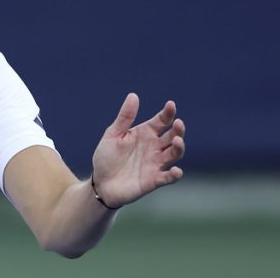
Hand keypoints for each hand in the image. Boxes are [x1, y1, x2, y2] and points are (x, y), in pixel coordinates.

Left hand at [91, 93, 185, 208]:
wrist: (100, 183)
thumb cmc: (107, 157)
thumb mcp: (113, 134)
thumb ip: (124, 117)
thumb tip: (133, 95)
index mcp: (145, 133)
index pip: (161, 121)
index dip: (167, 113)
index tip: (171, 105)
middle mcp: (154, 147)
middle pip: (172, 136)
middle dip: (177, 129)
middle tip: (178, 123)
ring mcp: (155, 163)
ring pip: (174, 154)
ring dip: (178, 148)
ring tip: (176, 140)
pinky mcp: (154, 180)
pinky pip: (168, 177)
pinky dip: (174, 175)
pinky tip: (176, 171)